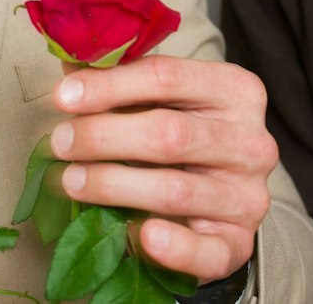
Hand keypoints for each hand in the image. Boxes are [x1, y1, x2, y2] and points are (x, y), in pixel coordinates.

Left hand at [50, 56, 275, 282]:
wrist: (220, 197)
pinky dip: (173, 247)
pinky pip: (207, 252)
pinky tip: (141, 235)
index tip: (64, 97)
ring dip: (113, 186)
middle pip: (169, 133)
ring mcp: (249, 195)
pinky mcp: (239, 243)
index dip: (109, 86)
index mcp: (235, 90)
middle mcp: (252, 142)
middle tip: (60, 142)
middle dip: (103, 137)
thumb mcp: (160, 100)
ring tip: (72, 181)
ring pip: (175, 190)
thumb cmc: (182, 136)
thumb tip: (67, 61)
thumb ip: (119, 82)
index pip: (166, 76)